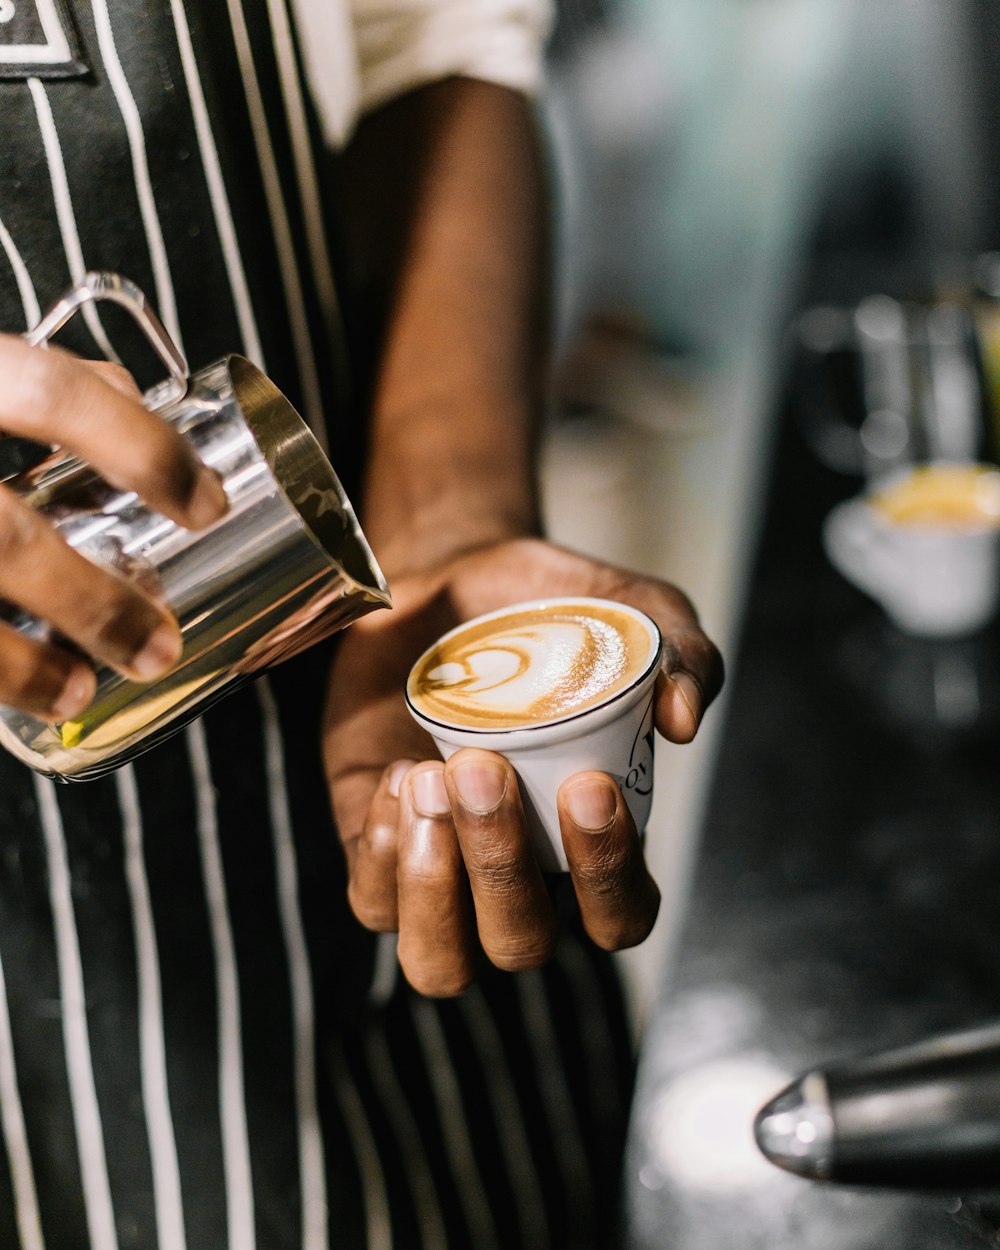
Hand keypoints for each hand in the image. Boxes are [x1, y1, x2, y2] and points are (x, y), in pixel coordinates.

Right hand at [0, 336, 226, 719]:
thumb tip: (136, 397)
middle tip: (158, 646)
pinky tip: (6, 692)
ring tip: (78, 693)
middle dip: (93, 604)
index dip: (143, 448)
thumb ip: (24, 378)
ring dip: (18, 668)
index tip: (209, 507)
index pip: (49, 390)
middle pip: (2, 537)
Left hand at [324, 537, 723, 995]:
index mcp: (591, 839)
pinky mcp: (374, 841)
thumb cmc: (552, 608)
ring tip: (429, 778)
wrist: (452, 574)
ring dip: (434, 886)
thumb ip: (683, 655)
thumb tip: (683, 718)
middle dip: (501, 870)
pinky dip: (381, 853)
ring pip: (439, 961)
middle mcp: (519, 871)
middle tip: (484, 769)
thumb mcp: (635, 611)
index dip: (608, 878)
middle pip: (521, 946)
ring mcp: (441, 867)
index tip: (588, 786)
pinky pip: (372, 904)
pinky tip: (398, 775)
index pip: (620, 916)